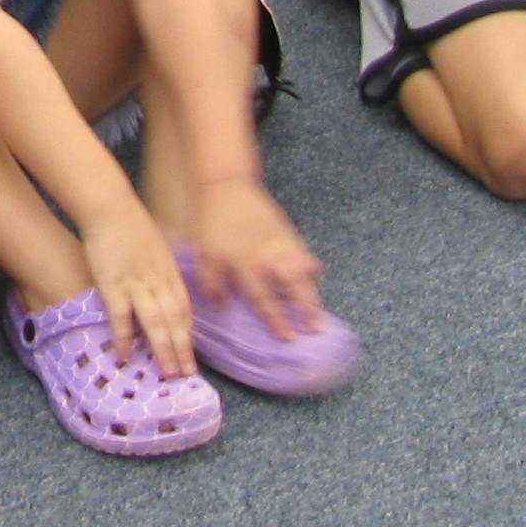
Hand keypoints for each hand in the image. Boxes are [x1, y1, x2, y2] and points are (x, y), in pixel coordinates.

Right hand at [76, 200, 193, 376]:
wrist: (110, 206)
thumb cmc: (130, 224)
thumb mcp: (156, 248)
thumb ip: (161, 271)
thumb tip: (162, 290)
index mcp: (170, 272)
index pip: (184, 309)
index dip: (187, 334)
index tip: (190, 353)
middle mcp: (159, 281)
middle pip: (175, 320)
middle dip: (182, 349)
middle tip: (187, 373)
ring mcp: (137, 283)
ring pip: (156, 322)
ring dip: (163, 349)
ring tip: (167, 372)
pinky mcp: (113, 283)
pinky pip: (121, 317)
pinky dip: (124, 338)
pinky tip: (125, 356)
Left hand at [192, 177, 324, 337]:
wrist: (228, 188)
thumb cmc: (213, 224)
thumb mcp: (205, 255)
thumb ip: (212, 283)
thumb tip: (222, 307)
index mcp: (247, 267)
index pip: (266, 300)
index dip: (278, 320)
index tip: (290, 338)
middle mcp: (270, 259)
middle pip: (295, 289)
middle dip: (308, 310)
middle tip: (318, 329)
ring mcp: (284, 246)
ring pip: (306, 274)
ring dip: (313, 293)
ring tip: (320, 311)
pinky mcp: (290, 235)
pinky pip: (306, 256)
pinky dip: (311, 269)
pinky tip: (314, 278)